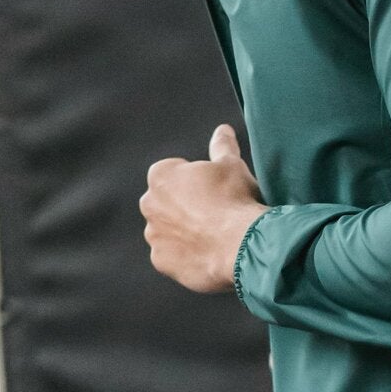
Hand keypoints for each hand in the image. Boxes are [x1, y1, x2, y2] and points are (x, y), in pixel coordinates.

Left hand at [141, 125, 264, 293]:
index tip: (215, 192)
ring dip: (184, 233)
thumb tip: (222, 130)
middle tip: (215, 215)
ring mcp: (153, 235)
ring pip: (168, 231)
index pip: (174, 174)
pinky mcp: (161, 261)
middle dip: (185, 208)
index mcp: (161, 175)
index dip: (197, 182)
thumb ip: (222, 146)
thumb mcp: (232, 166)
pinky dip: (186, 256)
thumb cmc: (236, 199)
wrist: (241, 245)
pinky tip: (208, 254)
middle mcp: (149, 204)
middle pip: (167, 203)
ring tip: (213, 237)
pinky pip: (172, 257)